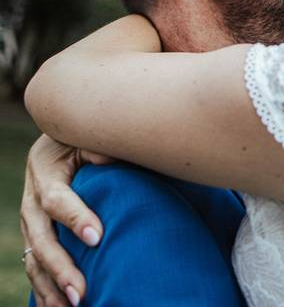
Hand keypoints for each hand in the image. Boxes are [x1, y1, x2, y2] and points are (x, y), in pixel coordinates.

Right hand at [20, 134, 113, 306]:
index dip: (76, 218)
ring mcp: (29, 219)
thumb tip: (110, 158)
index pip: (57, 200)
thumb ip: (98, 147)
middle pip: (42, 238)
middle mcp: (32, 200)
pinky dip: (43, 287)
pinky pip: (33, 264)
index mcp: (45, 172)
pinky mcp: (34, 233)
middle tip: (81, 291)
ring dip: (50, 284)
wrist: (58, 140)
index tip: (97, 237)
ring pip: (34, 257)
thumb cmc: (82, 138)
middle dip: (61, 267)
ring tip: (72, 306)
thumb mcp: (86, 136)